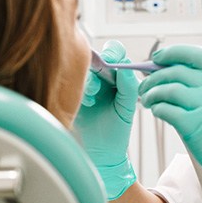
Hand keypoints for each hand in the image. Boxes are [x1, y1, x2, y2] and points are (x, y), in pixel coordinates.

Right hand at [75, 40, 137, 199]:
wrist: (102, 151)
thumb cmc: (117, 129)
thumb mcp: (127, 107)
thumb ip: (128, 86)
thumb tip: (125, 66)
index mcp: (118, 75)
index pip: (115, 51)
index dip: (113, 52)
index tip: (113, 62)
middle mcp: (101, 76)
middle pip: (97, 56)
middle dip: (100, 63)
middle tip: (103, 71)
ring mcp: (86, 84)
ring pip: (84, 70)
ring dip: (91, 80)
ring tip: (95, 95)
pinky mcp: (72, 94)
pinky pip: (73, 83)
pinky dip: (82, 90)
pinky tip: (88, 102)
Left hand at [138, 45, 201, 202]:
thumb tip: (169, 78)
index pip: (195, 54)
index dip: (172, 53)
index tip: (157, 58)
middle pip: (176, 70)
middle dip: (153, 77)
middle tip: (145, 87)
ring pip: (167, 89)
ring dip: (151, 94)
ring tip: (149, 102)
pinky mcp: (196, 126)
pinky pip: (166, 110)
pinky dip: (157, 109)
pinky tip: (158, 113)